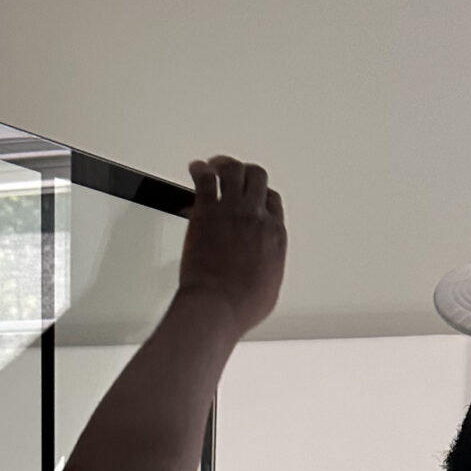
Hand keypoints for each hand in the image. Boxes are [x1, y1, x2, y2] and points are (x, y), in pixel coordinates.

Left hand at [178, 156, 285, 333]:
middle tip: (234, 173)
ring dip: (224, 164)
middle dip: (245, 173)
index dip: (262, 195)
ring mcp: (231, 210)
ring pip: (234, 170)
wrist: (217, 306)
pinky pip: (205, 178)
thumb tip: (263, 269)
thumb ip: (268, 265)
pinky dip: (200, 169)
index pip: (272, 200)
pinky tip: (196, 168)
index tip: (252, 196)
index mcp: (275, 234)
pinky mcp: (206, 211)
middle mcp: (256, 216)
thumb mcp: (270, 286)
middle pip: (256, 178)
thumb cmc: (240, 305)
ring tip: (215, 165)